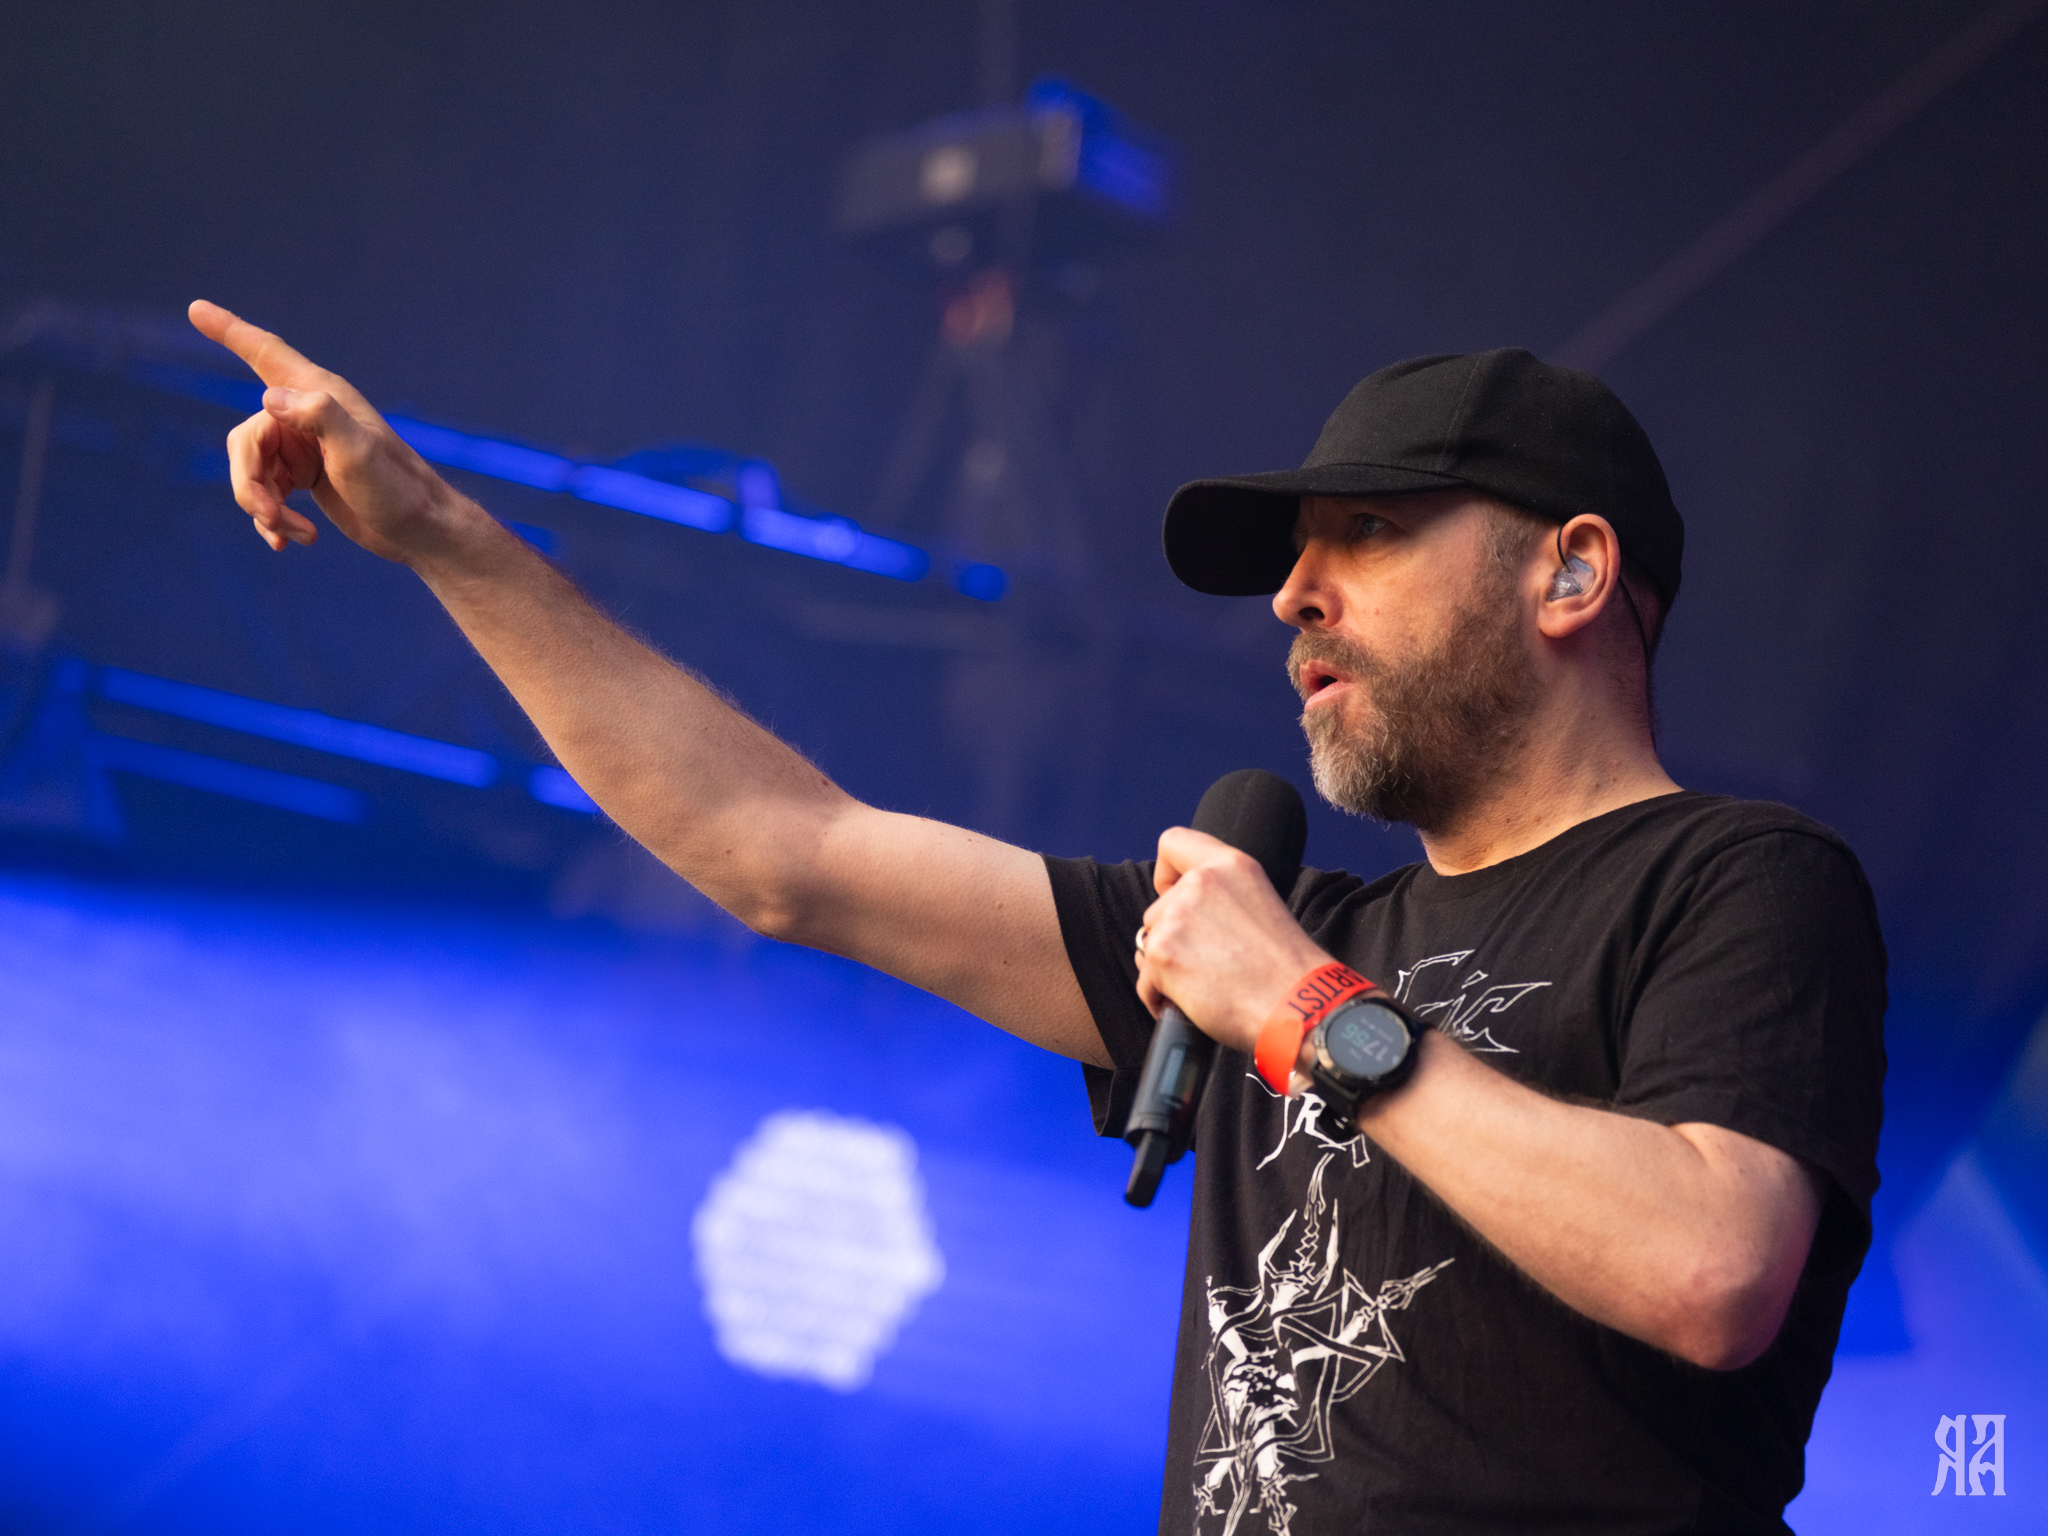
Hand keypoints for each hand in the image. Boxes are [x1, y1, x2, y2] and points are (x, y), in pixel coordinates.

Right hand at [187, 300, 479, 562]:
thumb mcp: (360, 451)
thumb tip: (268, 397)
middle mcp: (307, 416)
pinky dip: (271, 520)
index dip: (229, 330)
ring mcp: (303, 448)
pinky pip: (265, 494)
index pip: (266, 354)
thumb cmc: (396, 488)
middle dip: (248, 483)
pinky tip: (287, 543)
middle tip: (270, 515)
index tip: (196, 307)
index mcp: (319, 395)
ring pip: (250, 472)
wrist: (421, 532)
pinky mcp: (305, 478)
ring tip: (295, 536)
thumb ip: (319, 417)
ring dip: (264, 509)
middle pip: (244, 441)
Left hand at [1134, 826, 1329, 1051]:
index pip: (1172, 842)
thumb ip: (1220, 896)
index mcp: (1229, 865)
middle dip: (1172, 938)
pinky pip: (1145, 982)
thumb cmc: (1286, 970)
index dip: (1166, 873)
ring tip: (1204, 986)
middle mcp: (1200, 883)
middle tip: (1207, 963)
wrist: (1296, 1008)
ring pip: (1149, 944)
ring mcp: (1177, 918)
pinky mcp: (1162, 955)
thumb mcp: (1260, 903)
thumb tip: (1183, 914)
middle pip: (1157, 909)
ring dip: (1166, 968)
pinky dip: (1160, 998)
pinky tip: (1190, 1006)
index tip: (1175, 895)